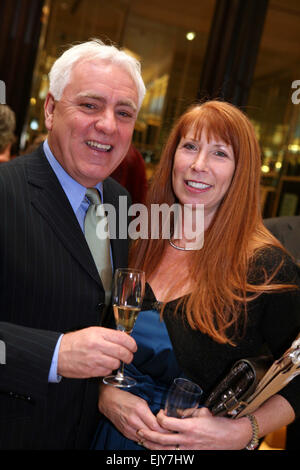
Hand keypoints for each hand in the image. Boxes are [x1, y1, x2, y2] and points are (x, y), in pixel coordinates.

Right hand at [57, 326, 136, 377]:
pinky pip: (107, 371)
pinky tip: (104, 365)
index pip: (122, 338)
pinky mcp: (91, 370)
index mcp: (98, 334)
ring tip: (113, 360)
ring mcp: (94, 359)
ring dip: (117, 363)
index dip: (132, 344)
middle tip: (128, 356)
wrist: (58, 353)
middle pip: (122, 352)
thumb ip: (108, 335)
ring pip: (116, 363)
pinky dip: (108, 369)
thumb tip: (123, 339)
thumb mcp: (92, 331)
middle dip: (129, 356)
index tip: (133, 347)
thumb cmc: (75, 342)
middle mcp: (97, 345)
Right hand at [98, 385, 166, 442]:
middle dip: (162, 436)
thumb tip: (161, 420)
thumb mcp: (141, 401)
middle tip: (170, 436)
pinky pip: (138, 440)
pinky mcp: (125, 433)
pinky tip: (152, 440)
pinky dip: (146, 441)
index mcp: (139, 410)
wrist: (108, 400)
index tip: (171, 428)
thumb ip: (151, 412)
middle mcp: (134, 420)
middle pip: (152, 434)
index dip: (165, 429)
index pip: (156, 425)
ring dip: (155, 440)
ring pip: (146, 440)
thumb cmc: (125, 398)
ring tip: (163, 440)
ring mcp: (129, 428)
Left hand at [136, 407, 251, 449]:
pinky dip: (164, 454)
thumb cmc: (218, 424)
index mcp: (189, 426)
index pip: (167, 422)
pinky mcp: (192, 455)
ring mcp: (189, 450)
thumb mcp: (203, 412)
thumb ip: (188, 411)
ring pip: (165, 450)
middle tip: (139, 431)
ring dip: (153, 447)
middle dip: (148, 435)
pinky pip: (175, 456)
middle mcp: (187, 439)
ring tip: (143, 442)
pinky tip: (157, 451)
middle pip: (162, 438)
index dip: (159, 417)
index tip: (159, 413)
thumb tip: (177, 411)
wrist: (231, 438)